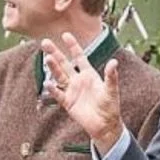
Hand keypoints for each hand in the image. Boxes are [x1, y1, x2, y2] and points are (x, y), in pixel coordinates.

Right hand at [41, 34, 124, 152]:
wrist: (105, 125)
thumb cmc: (110, 106)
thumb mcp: (111, 89)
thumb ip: (111, 76)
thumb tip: (114, 62)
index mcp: (89, 74)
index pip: (79, 56)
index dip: (73, 46)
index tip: (65, 35)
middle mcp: (78, 80)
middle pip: (64, 63)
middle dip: (55, 53)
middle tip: (45, 42)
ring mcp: (72, 90)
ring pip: (59, 76)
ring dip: (53, 67)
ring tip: (47, 58)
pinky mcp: (68, 102)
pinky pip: (58, 94)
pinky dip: (53, 89)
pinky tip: (48, 83)